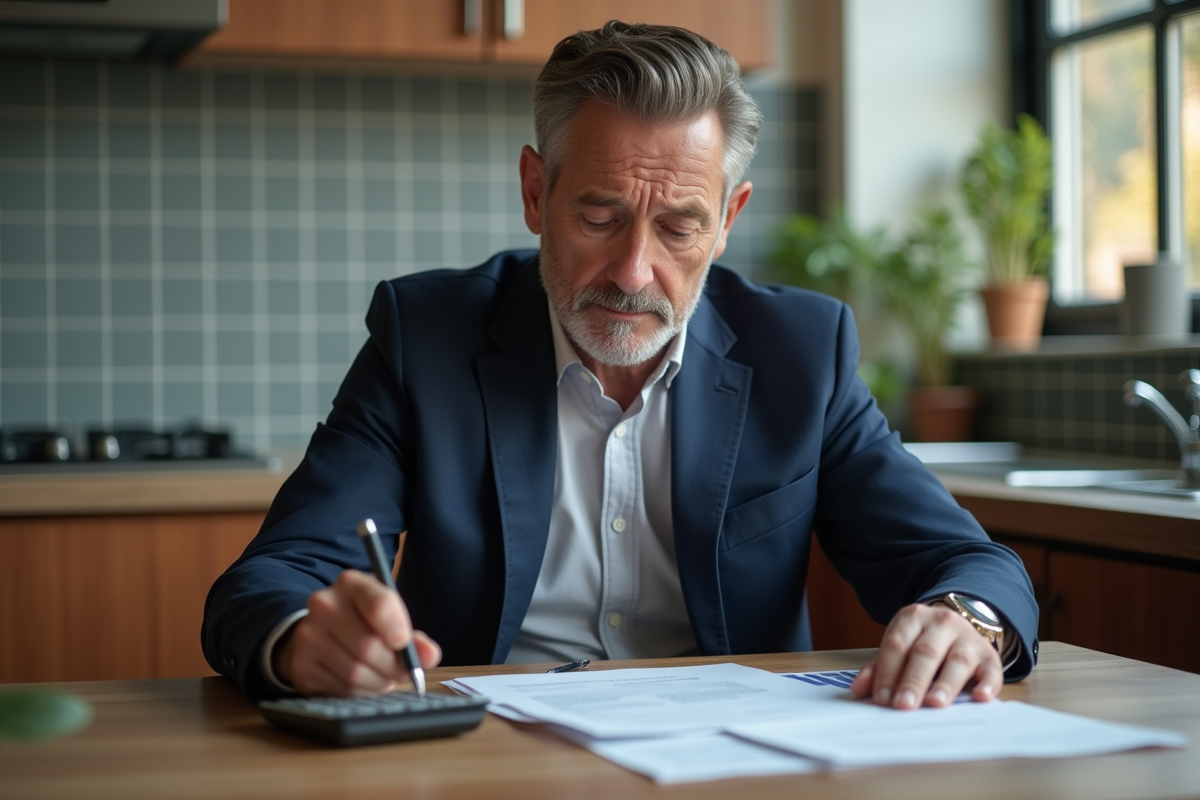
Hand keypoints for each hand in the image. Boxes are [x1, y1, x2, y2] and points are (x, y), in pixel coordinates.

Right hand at [274, 569, 441, 695]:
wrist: (320, 631)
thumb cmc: (363, 622)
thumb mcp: (389, 617)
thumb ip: (413, 637)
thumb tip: (430, 655)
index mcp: (352, 583)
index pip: (378, 603)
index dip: (396, 628)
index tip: (404, 644)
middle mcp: (324, 604)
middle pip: (368, 645)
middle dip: (393, 666)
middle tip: (403, 671)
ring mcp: (308, 635)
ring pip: (355, 671)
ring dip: (379, 681)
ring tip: (384, 676)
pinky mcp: (301, 665)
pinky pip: (341, 688)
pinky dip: (361, 691)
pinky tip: (364, 682)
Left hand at [850, 602, 1001, 709]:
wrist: (960, 624)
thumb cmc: (922, 642)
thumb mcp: (900, 645)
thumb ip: (879, 667)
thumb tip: (859, 690)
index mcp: (913, 617)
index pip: (897, 645)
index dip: (888, 672)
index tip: (882, 699)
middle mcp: (942, 623)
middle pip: (925, 652)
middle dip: (913, 680)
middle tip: (904, 705)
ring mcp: (968, 638)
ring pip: (957, 660)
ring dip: (945, 684)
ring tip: (934, 704)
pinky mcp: (990, 656)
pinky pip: (991, 669)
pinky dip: (987, 684)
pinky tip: (980, 698)